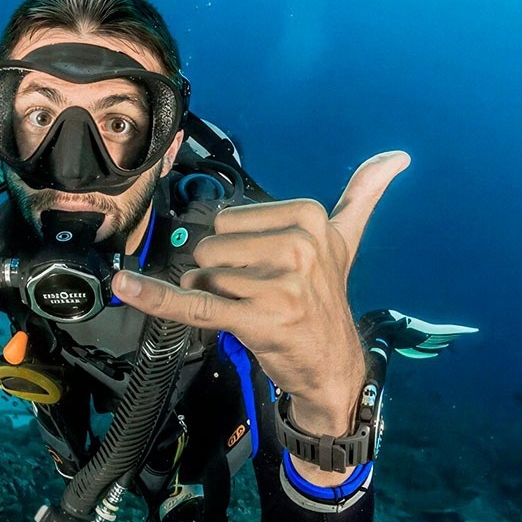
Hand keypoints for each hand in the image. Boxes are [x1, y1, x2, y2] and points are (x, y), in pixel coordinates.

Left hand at [113, 152, 409, 466]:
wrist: (334, 366)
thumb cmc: (325, 301)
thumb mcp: (347, 242)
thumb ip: (363, 195)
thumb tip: (395, 155)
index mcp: (310, 217)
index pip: (227, 220)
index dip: (234, 250)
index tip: (269, 271)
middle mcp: (299, 245)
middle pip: (210, 247)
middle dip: (220, 275)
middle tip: (258, 297)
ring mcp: (280, 283)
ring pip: (202, 277)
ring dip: (213, 298)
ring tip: (252, 312)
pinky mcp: (258, 318)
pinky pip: (193, 303)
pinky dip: (156, 297)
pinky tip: (126, 287)